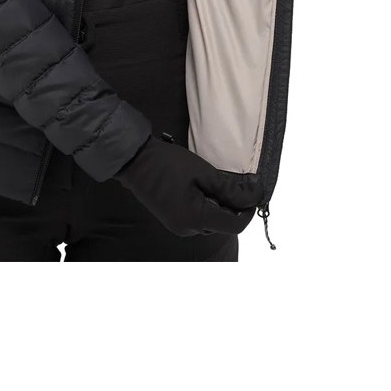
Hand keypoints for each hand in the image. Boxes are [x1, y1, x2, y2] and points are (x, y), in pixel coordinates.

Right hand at [115, 134, 262, 237]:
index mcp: (195, 219)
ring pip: (212, 222)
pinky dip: (207, 206)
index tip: (254, 191)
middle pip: (223, 225)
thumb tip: (255, 195)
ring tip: (216, 182)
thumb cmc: (168, 164)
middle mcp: (187, 229)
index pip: (234, 225)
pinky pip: (199, 219)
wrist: (135, 161)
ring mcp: (179, 226)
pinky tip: (203, 188)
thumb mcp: (204, 172)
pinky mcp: (173, 220)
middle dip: (234, 206)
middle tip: (236, 182)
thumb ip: (230, 188)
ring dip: (220, 206)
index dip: (249, 210)